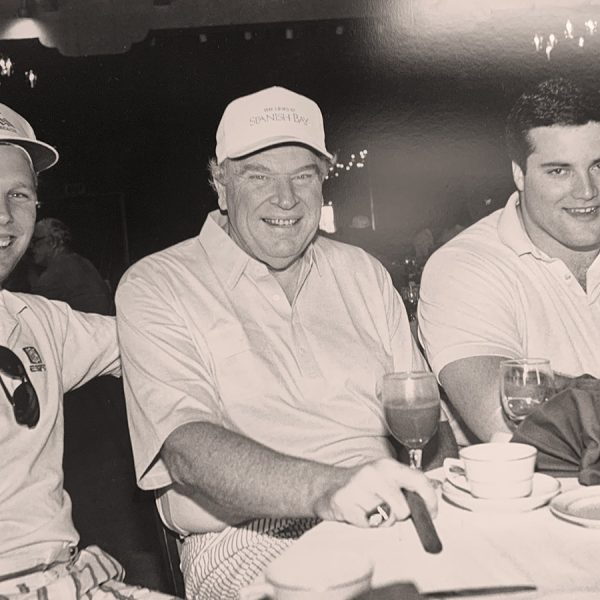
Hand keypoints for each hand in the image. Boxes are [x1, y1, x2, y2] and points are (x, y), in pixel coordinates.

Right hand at [313, 458, 437, 527]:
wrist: (329, 486)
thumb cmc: (363, 485)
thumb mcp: (386, 477)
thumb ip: (408, 484)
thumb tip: (433, 495)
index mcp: (388, 466)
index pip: (419, 481)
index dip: (430, 501)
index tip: (431, 512)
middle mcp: (374, 473)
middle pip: (403, 509)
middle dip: (400, 516)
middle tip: (389, 510)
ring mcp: (358, 487)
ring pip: (386, 520)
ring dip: (381, 521)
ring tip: (371, 510)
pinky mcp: (345, 503)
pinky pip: (368, 526)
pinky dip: (366, 524)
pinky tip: (359, 513)